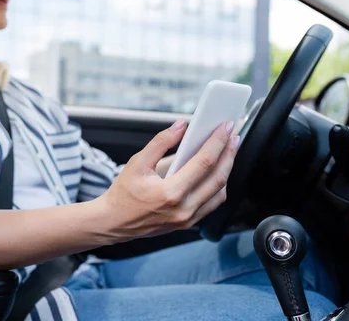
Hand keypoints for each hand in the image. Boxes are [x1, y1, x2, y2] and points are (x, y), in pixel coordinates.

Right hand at [96, 119, 239, 241]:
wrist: (115, 222)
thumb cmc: (124, 193)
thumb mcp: (137, 162)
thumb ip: (161, 142)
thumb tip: (181, 125)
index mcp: (171, 192)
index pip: (204, 162)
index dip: (218, 142)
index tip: (226, 127)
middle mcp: (183, 208)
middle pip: (218, 177)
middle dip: (229, 153)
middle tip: (234, 136)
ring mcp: (188, 219)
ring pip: (219, 192)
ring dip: (226, 170)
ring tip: (227, 151)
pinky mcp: (188, 223)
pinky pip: (212, 203)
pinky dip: (218, 186)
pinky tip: (216, 171)